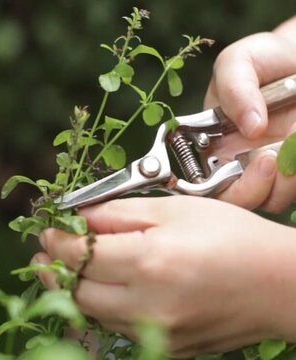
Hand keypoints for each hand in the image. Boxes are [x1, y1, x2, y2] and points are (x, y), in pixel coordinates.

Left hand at [33, 197, 295, 356]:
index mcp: (148, 261)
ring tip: (61, 271)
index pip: (79, 254)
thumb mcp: (175, 209)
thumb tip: (81, 216)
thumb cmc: (232, 237)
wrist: (277, 283)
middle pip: (78, 290)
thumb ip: (121, 213)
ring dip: (72, 291)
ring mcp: (157, 332)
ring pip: (93, 314)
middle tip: (42, 254)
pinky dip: (99, 309)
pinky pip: (117, 330)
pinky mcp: (167, 347)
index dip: (56, 240)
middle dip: (53, 270)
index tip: (47, 230)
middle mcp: (147, 303)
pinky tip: (98, 291)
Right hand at [203, 25, 295, 211]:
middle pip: (240, 200)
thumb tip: (250, 127)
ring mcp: (272, 170)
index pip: (207, 185)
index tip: (259, 162)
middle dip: (258, 188)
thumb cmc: (263, 60)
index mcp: (215, 146)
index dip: (226, 187)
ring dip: (290, 176)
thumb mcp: (239, 61)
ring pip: (274, 197)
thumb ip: (234, 87)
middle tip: (272, 158)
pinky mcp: (294, 170)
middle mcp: (241, 164)